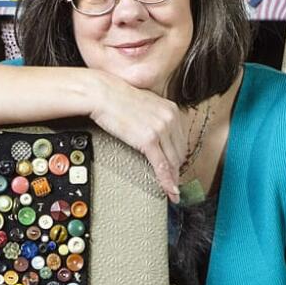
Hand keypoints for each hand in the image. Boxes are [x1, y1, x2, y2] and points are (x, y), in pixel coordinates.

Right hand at [87, 71, 188, 201]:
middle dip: (176, 169)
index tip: (177, 166)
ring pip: (173, 162)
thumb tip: (157, 129)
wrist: (103, 94)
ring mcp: (161, 129)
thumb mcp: (145, 103)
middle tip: (173, 181)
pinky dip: (167, 181)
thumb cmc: (118, 98)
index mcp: (171, 109)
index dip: (179, 156)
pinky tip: (169, 190)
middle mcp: (170, 118)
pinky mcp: (149, 140)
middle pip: (180, 152)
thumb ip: (156, 116)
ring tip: (172, 190)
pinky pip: (161, 166)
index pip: (182, 139)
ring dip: (173, 178)